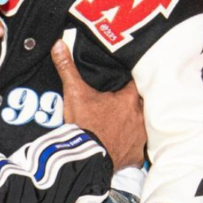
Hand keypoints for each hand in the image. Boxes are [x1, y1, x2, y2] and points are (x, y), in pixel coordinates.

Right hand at [52, 41, 145, 171]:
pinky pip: (138, 149)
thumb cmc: (83, 124)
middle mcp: (140, 117)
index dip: (129, 81)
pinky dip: (132, 147)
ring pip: (143, 125)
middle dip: (135, 102)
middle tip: (122, 101)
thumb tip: (59, 44)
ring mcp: (139, 138)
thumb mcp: (74, 92)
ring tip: (124, 121)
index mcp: (129, 99)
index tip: (123, 81)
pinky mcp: (135, 157)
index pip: (136, 83)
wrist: (85, 158)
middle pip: (142, 104)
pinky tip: (124, 144)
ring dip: (136, 123)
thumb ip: (67, 67)